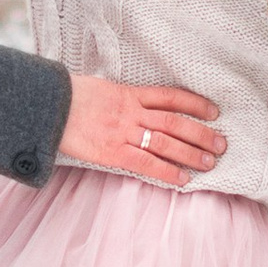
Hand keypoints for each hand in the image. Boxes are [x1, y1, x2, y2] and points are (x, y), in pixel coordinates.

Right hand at [62, 77, 227, 187]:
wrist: (46, 106)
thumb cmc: (67, 96)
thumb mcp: (98, 87)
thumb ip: (119, 97)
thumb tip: (133, 104)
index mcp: (128, 93)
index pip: (170, 97)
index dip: (195, 104)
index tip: (213, 112)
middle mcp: (131, 112)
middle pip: (175, 122)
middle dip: (201, 133)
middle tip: (221, 144)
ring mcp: (124, 132)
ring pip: (167, 143)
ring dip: (191, 153)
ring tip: (210, 162)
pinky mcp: (113, 152)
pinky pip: (147, 163)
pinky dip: (167, 172)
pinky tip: (183, 179)